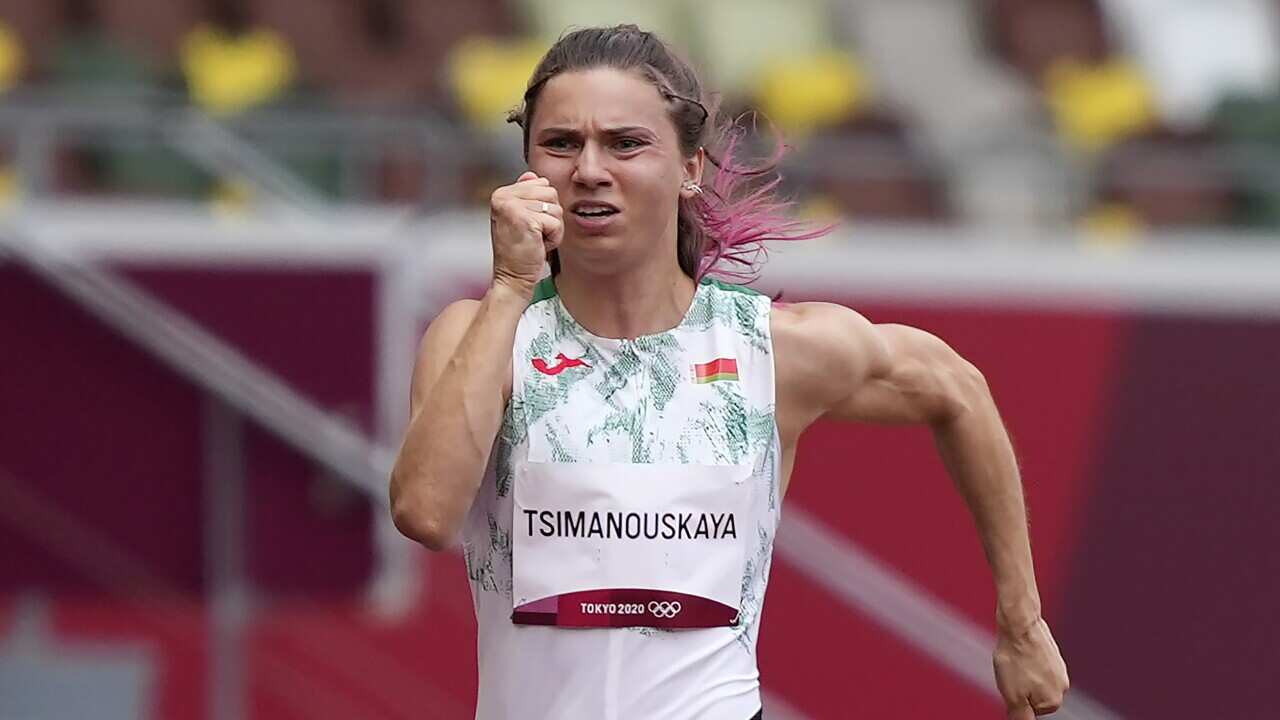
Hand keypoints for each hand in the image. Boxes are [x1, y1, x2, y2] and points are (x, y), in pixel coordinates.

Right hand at [489, 171, 563, 293]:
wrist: (512, 276)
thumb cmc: (517, 250)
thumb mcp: (519, 217)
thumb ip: (525, 194)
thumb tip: (532, 175)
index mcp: (502, 193)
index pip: (541, 183)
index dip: (543, 207)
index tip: (528, 224)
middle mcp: (503, 196)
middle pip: (551, 192)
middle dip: (549, 216)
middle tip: (533, 233)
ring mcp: (513, 207)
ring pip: (555, 208)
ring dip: (552, 228)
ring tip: (534, 239)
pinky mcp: (526, 220)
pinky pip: (556, 223)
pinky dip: (553, 238)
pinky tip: (537, 245)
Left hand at [993, 616, 1068, 718]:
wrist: (1020, 624)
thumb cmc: (1015, 658)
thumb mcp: (1012, 696)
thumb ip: (1021, 717)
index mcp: (1054, 700)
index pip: (1029, 710)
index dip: (1014, 698)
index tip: (1010, 684)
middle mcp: (1062, 686)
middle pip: (1032, 694)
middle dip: (1019, 685)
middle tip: (1010, 671)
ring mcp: (1059, 668)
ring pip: (1033, 678)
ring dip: (1021, 671)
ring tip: (1014, 659)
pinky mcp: (1052, 653)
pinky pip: (1035, 663)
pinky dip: (1025, 659)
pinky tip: (1019, 651)